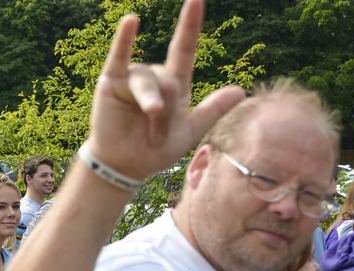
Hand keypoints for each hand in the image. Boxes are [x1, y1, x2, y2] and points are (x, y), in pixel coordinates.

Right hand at [86, 0, 244, 182]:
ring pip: (149, 81)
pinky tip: (130, 22)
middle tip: (158, 137)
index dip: (190, 25)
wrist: (125, 166)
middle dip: (167, 111)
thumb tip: (241, 91)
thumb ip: (212, 110)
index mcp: (174, 84)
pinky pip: (119, 57)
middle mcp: (154, 76)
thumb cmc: (155, 150)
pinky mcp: (111, 82)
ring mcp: (132, 77)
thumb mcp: (190, 133)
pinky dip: (124, 39)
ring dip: (152, 106)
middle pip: (169, 80)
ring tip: (150, 129)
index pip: (184, 48)